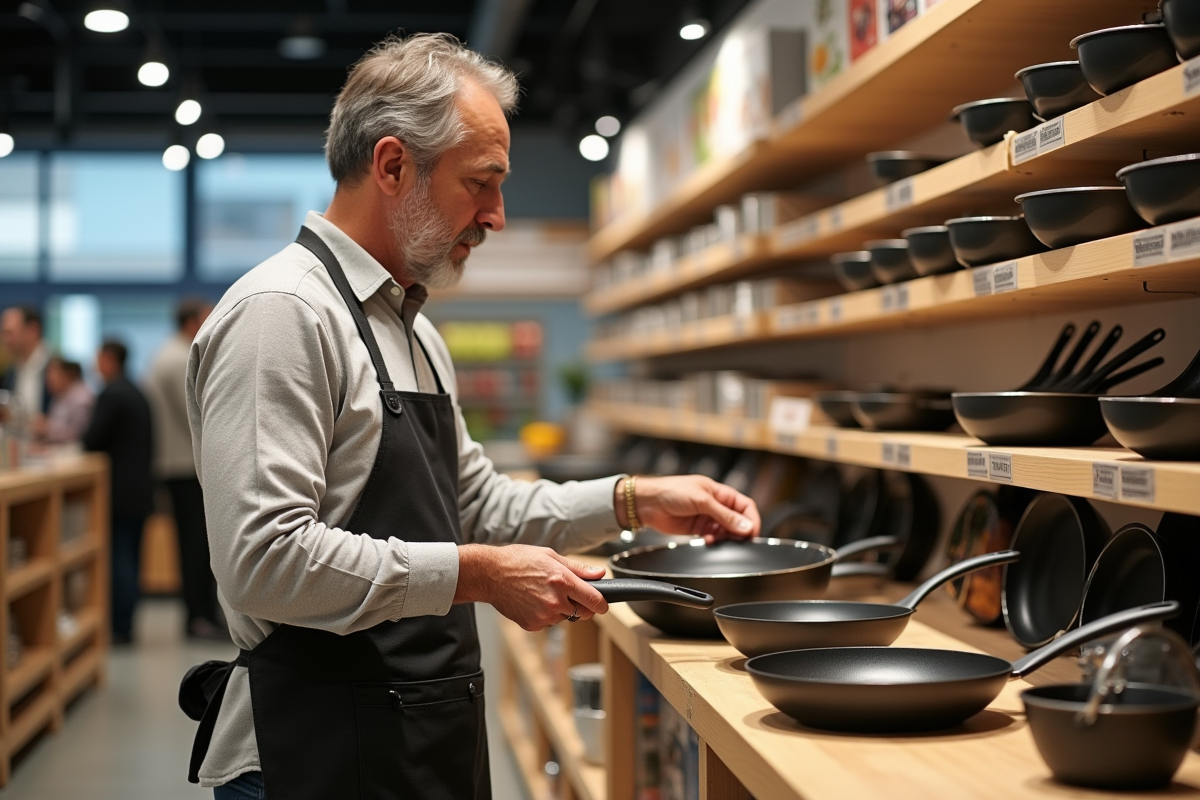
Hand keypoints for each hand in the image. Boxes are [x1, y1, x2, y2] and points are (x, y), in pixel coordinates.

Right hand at [453, 543, 608, 630]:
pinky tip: (533, 601)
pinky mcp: (532, 625)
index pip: (595, 601)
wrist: (490, 574)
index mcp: (562, 581)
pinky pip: (548, 623)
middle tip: (569, 594)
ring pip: (564, 618)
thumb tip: (599, 574)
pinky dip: (545, 615)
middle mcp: (555, 601)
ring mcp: (543, 615)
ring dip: (560, 609)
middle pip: (583, 613)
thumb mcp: (550, 556)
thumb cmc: (518, 561)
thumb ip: (578, 568)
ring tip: (543, 592)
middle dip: (582, 606)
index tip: (603, 604)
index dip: (602, 604)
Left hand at [615, 475, 759, 543]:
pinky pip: (713, 538)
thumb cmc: (671, 491)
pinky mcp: (697, 529)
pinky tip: (709, 541)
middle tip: (739, 541)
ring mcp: (707, 517)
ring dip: (727, 538)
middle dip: (740, 531)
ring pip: (726, 531)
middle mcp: (715, 505)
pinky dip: (715, 542)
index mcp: (720, 492)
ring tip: (720, 540)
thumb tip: (745, 526)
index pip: (745, 506)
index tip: (752, 533)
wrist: (647, 503)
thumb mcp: (701, 500)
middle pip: (738, 520)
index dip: (751, 519)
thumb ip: (725, 515)